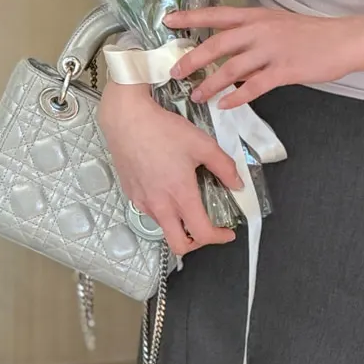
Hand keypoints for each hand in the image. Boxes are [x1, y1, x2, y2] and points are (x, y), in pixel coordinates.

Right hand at [97, 80, 243, 256]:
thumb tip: (237, 183)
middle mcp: (159, 205)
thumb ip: (224, 167)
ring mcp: (142, 201)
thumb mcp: (202, 144)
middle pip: (178, 245)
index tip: (227, 232)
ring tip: (187, 203)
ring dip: (179, 224)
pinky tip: (168, 190)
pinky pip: (150, 211)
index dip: (219, 239)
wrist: (126, 118)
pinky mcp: (131, 194)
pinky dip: (164, 210)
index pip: (201, 234)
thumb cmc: (162, 129)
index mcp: (180, 195)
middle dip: (196, 244)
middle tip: (206, 229)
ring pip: (164, 227)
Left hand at [166, 7, 363, 107]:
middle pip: (218, 43)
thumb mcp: (278, 25)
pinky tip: (225, 105)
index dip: (191, 17)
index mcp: (257, 16)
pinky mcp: (285, 71)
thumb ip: (254, 35)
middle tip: (174, 71)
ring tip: (197, 95)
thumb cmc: (312, 35)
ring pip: (232, 68)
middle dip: (193, 58)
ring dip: (211, 83)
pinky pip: (254, 86)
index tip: (168, 21)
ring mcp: (272, 50)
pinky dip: (237, 96)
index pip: (217, 14)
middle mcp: (260, 30)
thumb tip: (230, 51)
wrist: (344, 41)